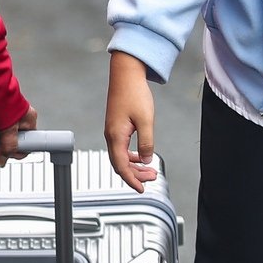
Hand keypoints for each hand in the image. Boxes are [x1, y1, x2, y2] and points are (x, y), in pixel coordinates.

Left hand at [0, 107, 37, 166]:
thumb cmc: (0, 98)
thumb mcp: (8, 127)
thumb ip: (8, 146)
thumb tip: (3, 160)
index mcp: (27, 121)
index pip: (26, 144)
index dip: (14, 154)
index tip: (4, 158)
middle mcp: (16, 121)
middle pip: (8, 144)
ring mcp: (3, 120)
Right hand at [104, 52, 160, 193]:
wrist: (126, 74)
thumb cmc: (134, 93)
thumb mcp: (146, 120)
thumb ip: (147, 142)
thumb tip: (147, 159)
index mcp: (116, 136)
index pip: (121, 166)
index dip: (131, 179)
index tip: (141, 189)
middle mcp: (111, 135)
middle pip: (120, 164)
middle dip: (135, 174)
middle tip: (151, 179)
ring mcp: (113, 131)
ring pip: (121, 156)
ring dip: (135, 165)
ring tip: (149, 169)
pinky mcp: (117, 126)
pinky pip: (122, 147)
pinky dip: (132, 155)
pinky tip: (142, 155)